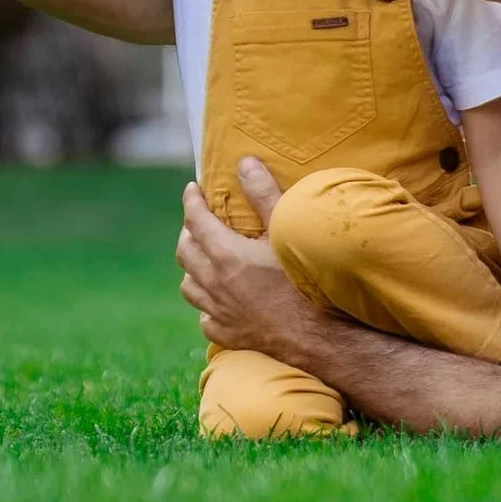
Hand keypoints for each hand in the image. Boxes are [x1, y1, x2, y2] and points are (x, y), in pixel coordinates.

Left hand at [179, 176, 304, 355]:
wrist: (315, 338)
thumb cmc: (303, 283)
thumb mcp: (285, 234)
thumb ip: (264, 196)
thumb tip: (245, 163)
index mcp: (225, 254)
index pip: (195, 219)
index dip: (191, 201)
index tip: (193, 189)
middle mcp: (213, 282)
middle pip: (185, 251)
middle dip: (188, 232)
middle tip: (198, 221)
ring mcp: (217, 310)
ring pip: (188, 285)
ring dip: (192, 269)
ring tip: (203, 260)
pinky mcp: (226, 333)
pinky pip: (204, 316)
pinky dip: (206, 304)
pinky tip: (218, 300)